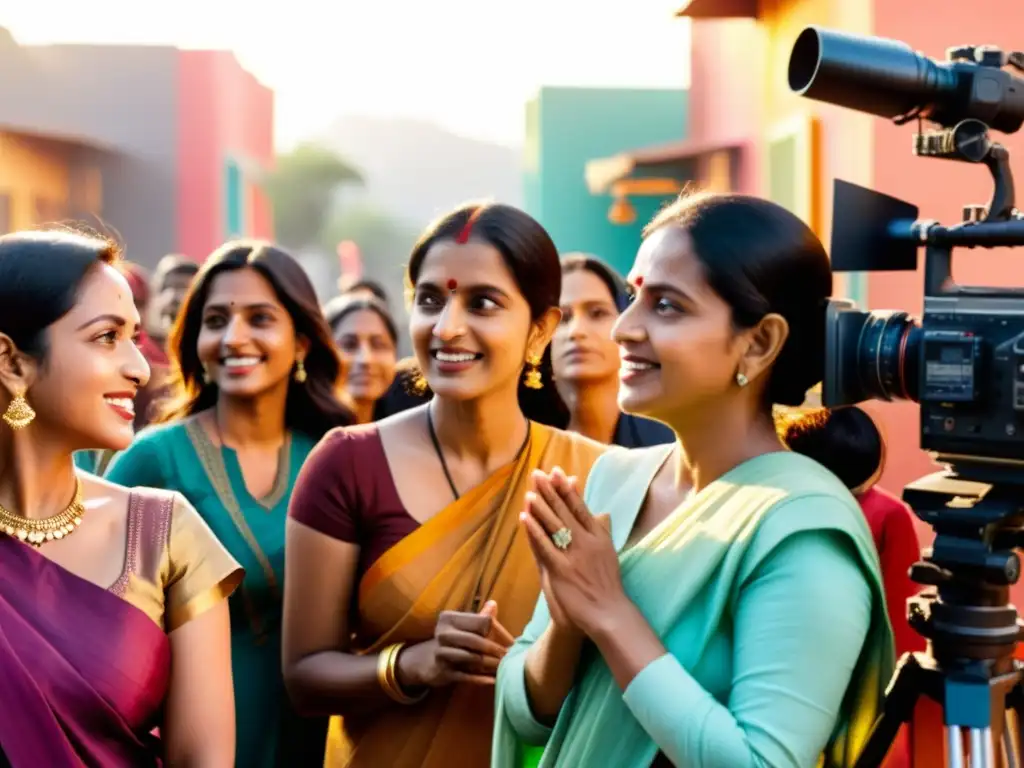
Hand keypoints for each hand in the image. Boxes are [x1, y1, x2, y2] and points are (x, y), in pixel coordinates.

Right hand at [396, 601, 514, 688]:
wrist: (426, 661)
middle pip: (476, 640)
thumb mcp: (462, 626)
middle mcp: (443, 633)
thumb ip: (479, 617)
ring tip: (504, 667)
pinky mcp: (442, 672)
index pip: (481, 621)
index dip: (498, 631)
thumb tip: (494, 604)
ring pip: (472, 658)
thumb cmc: (452, 640)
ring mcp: (441, 653)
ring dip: (490, 664)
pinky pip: (465, 676)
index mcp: (449, 618)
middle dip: (495, 649)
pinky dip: (481, 679)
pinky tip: (493, 680)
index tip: (511, 641)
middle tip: (510, 656)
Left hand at [521, 467, 629, 637]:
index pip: (579, 507)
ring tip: (530, 490)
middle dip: (550, 491)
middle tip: (538, 473)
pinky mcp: (562, 570)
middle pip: (565, 511)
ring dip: (541, 506)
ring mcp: (574, 556)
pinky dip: (534, 530)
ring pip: (554, 525)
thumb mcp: (607, 552)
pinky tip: (525, 517)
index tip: (556, 472)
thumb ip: (598, 532)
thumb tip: (600, 512)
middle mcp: (587, 542)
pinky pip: (545, 546)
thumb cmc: (606, 584)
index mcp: (598, 536)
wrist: (609, 613)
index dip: (566, 489)